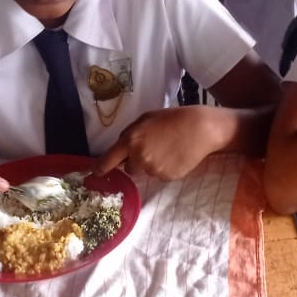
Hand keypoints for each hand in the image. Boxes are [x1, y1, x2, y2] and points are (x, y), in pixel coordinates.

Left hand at [94, 107, 223, 179]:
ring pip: (146, 172)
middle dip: (136, 162)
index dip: (101, 167)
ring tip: (167, 150)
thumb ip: (129, 133)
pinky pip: (161, 175)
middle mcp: (139, 157)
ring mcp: (153, 169)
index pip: (108, 160)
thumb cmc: (173, 119)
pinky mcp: (167, 177)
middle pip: (129, 169)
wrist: (201, 129)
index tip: (96, 172)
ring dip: (152, 164)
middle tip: (152, 149)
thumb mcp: (146, 118)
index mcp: (131, 140)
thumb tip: (120, 147)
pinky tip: (175, 156)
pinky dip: (165, 168)